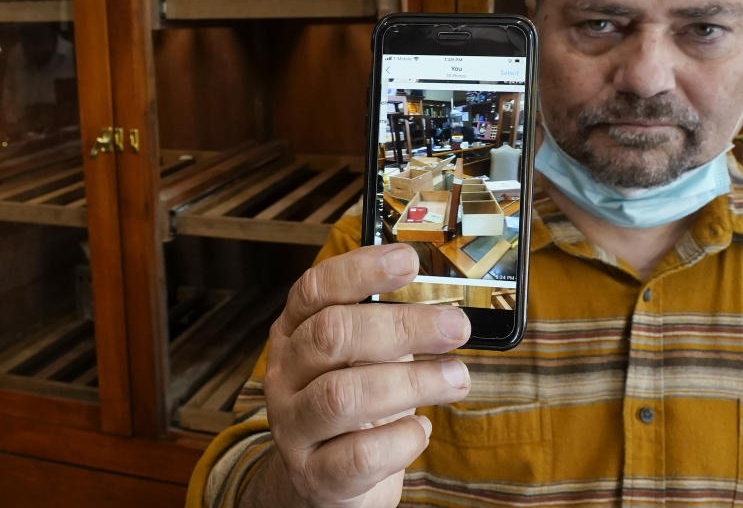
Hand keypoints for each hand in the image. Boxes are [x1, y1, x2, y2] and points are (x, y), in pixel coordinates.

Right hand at [242, 244, 471, 506]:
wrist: (324, 482)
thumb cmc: (357, 406)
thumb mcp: (363, 358)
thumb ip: (386, 328)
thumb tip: (446, 306)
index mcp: (294, 332)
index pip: (315, 289)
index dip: (360, 270)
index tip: (410, 260)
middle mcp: (285, 374)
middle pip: (332, 334)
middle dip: (403, 326)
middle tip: (456, 327)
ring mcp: (293, 426)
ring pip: (343, 395)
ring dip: (412, 382)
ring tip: (456, 378)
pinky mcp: (314, 475)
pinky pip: (359, 455)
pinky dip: (402, 439)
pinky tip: (421, 430)